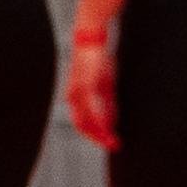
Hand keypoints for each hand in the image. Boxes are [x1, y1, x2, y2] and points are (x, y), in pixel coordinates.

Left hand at [63, 30, 118, 152]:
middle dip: (97, 137)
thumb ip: (106, 105)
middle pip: (82, 123)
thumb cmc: (99, 61)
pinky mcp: (84, 82)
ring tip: (111, 141)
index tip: (110, 144)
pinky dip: (98, 117)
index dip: (95, 135)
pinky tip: (107, 126)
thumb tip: (109, 124)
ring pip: (84, 117)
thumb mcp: (105, 87)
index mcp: (77, 97)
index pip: (82, 122)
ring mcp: (77, 89)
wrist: (92, 40)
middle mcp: (74, 95)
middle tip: (113, 147)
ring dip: (98, 131)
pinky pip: (90, 105)